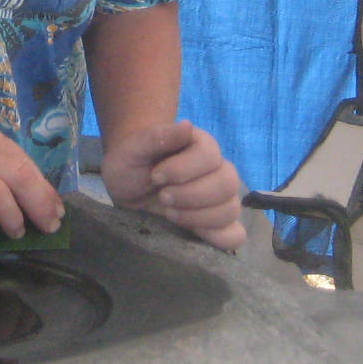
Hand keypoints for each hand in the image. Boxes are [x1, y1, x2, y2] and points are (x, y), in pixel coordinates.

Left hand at [100, 119, 245, 248]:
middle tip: (163, 197)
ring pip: (231, 210)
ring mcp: (220, 198)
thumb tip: (187, 125)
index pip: (210, 156)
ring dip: (198, 216)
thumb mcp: (134, 147)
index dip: (182, 169)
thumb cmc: (133, 160)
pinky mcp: (216, 224)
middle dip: (190, 195)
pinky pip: (234, 235)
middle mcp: (218, 170)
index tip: (155, 176)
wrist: (128, 182)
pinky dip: (218, 238)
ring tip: (170, 213)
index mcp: (201, 146)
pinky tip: (192, 232)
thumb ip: (158, 136)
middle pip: (227, 184)